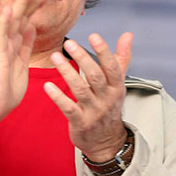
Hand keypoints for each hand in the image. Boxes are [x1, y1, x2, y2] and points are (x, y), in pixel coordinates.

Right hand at [0, 0, 52, 144]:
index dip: (36, 6)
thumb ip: (26, 45)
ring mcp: (0, 47)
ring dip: (20, 5)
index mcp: (15, 44)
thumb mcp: (22, 63)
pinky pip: (0, 35)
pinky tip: (9, 9)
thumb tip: (32, 28)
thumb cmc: (6, 90)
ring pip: (11, 21)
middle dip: (32, 2)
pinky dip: (4, 21)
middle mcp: (6, 42)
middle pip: (21, 17)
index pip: (27, 20)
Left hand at [44, 32, 133, 161]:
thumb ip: (121, 58)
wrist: (106, 141)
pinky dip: (58, 97)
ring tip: (55, 57)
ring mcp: (94, 111)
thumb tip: (128, 34)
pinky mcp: (80, 123)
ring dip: (67, 72)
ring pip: (80, 89)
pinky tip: (48, 85)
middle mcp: (107, 99)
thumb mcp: (118, 84)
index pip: (112, 67)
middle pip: (95, 76)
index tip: (93, 35)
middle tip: (69, 43)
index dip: (104, 51)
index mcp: (117, 87)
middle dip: (82, 58)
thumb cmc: (109, 106)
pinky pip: (68, 108)